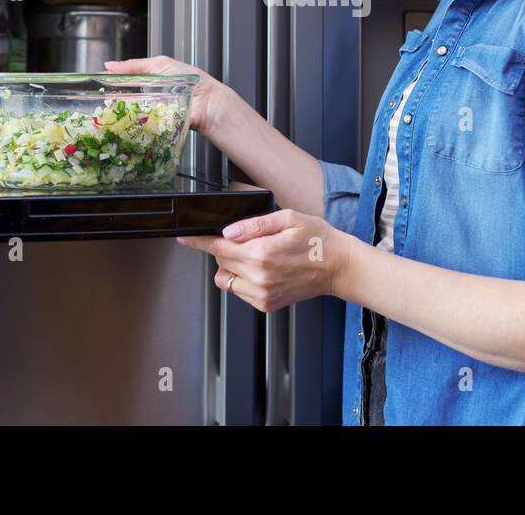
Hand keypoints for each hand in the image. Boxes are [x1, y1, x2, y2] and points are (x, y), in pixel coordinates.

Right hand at [102, 54, 233, 138]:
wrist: (208, 103)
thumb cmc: (191, 81)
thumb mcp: (160, 65)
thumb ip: (134, 65)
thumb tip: (110, 65)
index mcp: (150, 82)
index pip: (125, 81)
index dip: (109, 82)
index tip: (91, 82)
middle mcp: (149, 98)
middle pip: (124, 98)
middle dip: (109, 98)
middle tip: (93, 97)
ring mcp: (152, 113)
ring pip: (129, 112)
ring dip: (118, 110)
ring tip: (103, 108)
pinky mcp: (155, 127)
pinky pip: (140, 125)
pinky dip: (131, 123)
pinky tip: (120, 120)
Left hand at [176, 209, 351, 312]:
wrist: (339, 267)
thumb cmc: (318, 240)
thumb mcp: (288, 219)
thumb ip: (255, 224)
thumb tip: (229, 230)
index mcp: (262, 254)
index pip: (218, 247)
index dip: (199, 241)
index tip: (185, 238)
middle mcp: (259, 277)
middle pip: (221, 261)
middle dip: (225, 248)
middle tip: (248, 240)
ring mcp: (262, 294)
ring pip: (226, 279)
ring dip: (233, 266)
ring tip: (258, 256)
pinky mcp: (266, 304)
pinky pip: (240, 291)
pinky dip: (244, 280)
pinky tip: (264, 270)